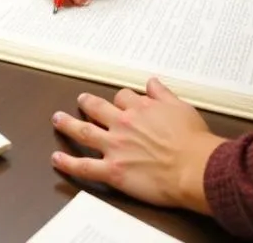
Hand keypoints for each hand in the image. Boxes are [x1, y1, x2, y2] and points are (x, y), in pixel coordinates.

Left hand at [51, 78, 222, 212]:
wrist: (195, 168)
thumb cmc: (193, 141)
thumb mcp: (181, 107)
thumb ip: (163, 94)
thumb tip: (152, 81)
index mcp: (139, 109)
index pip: (122, 97)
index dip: (121, 100)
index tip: (121, 102)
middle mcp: (123, 124)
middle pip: (97, 108)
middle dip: (86, 103)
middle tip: (80, 100)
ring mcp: (115, 147)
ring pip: (84, 131)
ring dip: (67, 124)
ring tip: (57, 119)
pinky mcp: (113, 171)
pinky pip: (85, 166)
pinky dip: (68, 163)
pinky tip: (57, 158)